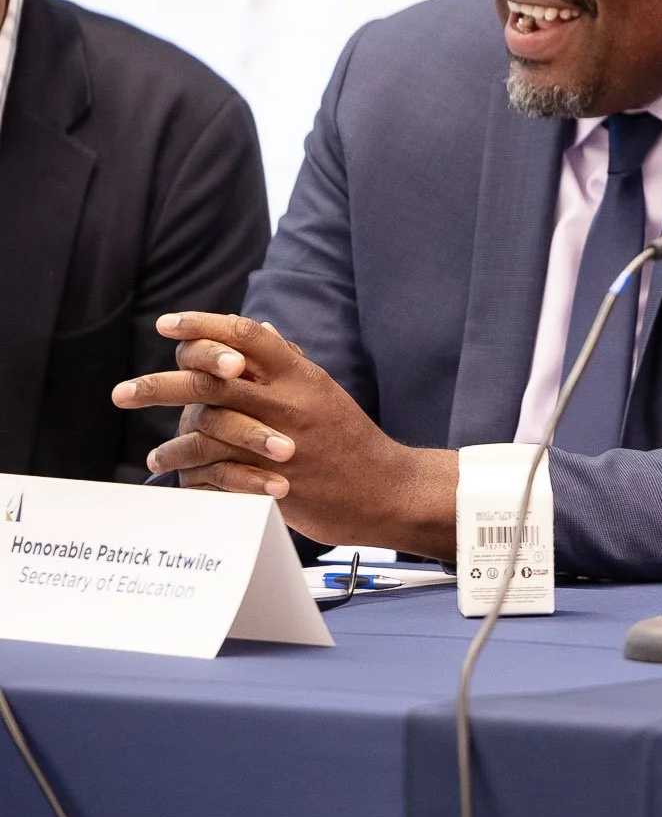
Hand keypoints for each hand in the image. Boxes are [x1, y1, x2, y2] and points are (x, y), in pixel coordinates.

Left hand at [113, 313, 457, 558]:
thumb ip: (288, 365)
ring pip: (208, 427)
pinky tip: (173, 475)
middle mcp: (289, 402)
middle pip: (213, 379)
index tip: (166, 325)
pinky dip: (189, 471)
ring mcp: (281, 441)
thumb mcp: (323, 392)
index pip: (247, 334)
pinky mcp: (274, 478)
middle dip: (159, 385)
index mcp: (301, 375)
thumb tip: (259, 331)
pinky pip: (217, 470)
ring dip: (171, 441)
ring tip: (153, 453)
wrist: (387, 491)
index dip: (202, 325)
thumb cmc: (350, 440)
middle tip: (120, 394)